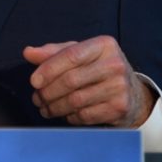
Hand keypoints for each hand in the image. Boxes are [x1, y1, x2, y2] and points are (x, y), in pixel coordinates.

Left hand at [22, 36, 155, 127]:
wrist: (133, 93)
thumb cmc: (98, 69)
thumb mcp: (79, 54)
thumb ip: (53, 53)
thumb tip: (28, 53)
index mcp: (103, 45)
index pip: (70, 55)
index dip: (48, 69)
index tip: (33, 82)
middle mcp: (114, 63)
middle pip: (71, 80)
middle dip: (48, 92)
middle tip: (36, 98)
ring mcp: (119, 86)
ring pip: (76, 100)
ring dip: (55, 107)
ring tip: (45, 108)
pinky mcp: (120, 107)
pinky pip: (85, 115)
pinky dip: (69, 117)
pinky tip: (64, 114)